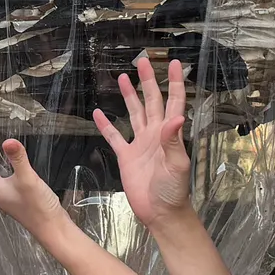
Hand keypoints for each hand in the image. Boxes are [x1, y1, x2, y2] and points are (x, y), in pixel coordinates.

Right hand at [94, 57, 192, 229]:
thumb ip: (174, 141)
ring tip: (122, 78)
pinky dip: (106, 125)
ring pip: (134, 113)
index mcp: (168, 133)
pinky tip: (98, 113)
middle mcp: (154, 134)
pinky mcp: (126, 157)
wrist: (160, 212)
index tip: (175, 63)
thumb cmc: (173, 190)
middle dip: (148, 81)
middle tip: (142, 62)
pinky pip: (114, 137)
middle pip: (151, 101)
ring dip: (129, 96)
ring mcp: (140, 144)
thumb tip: (176, 116)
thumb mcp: (176, 165)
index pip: (173, 101)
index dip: (174, 83)